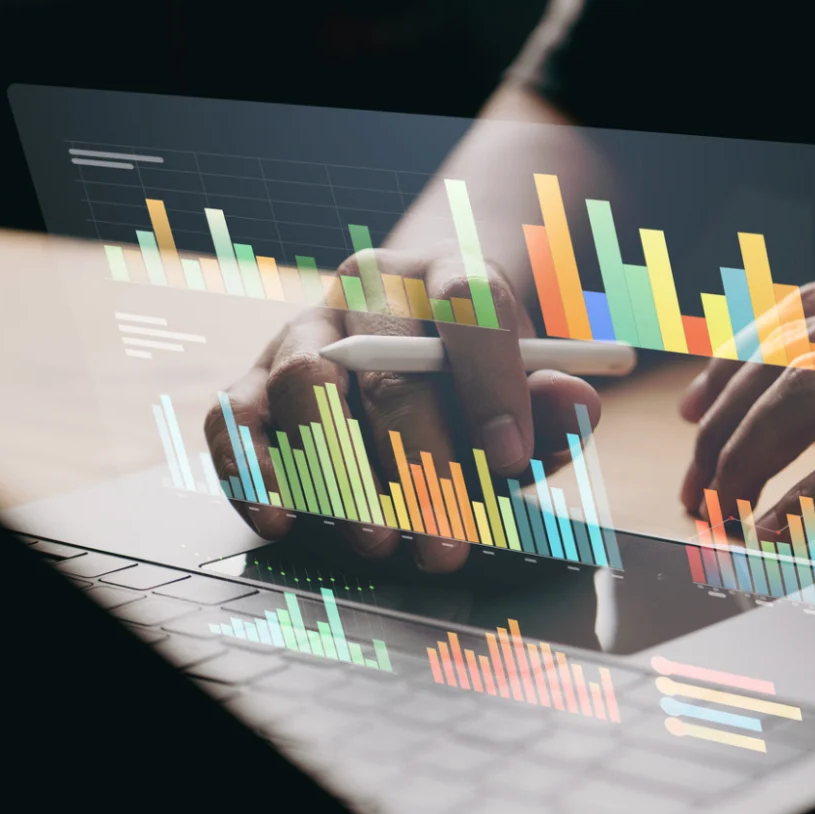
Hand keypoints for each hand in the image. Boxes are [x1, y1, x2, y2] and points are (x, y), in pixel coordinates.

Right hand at [205, 241, 601, 569]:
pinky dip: (253, 470)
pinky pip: (235, 419)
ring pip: (304, 382)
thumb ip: (551, 403)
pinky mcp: (252, 381)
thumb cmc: (474, 381)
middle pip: (385, 363)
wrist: (413, 345)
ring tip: (375, 538)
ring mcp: (300, 333)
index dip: (490, 382)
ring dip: (339, 469)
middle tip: (444, 535)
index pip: (467, 304)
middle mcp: (365, 295)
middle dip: (420, 459)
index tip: (511, 456)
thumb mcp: (526, 389)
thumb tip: (579, 405)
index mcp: (443, 275)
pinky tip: (283, 517)